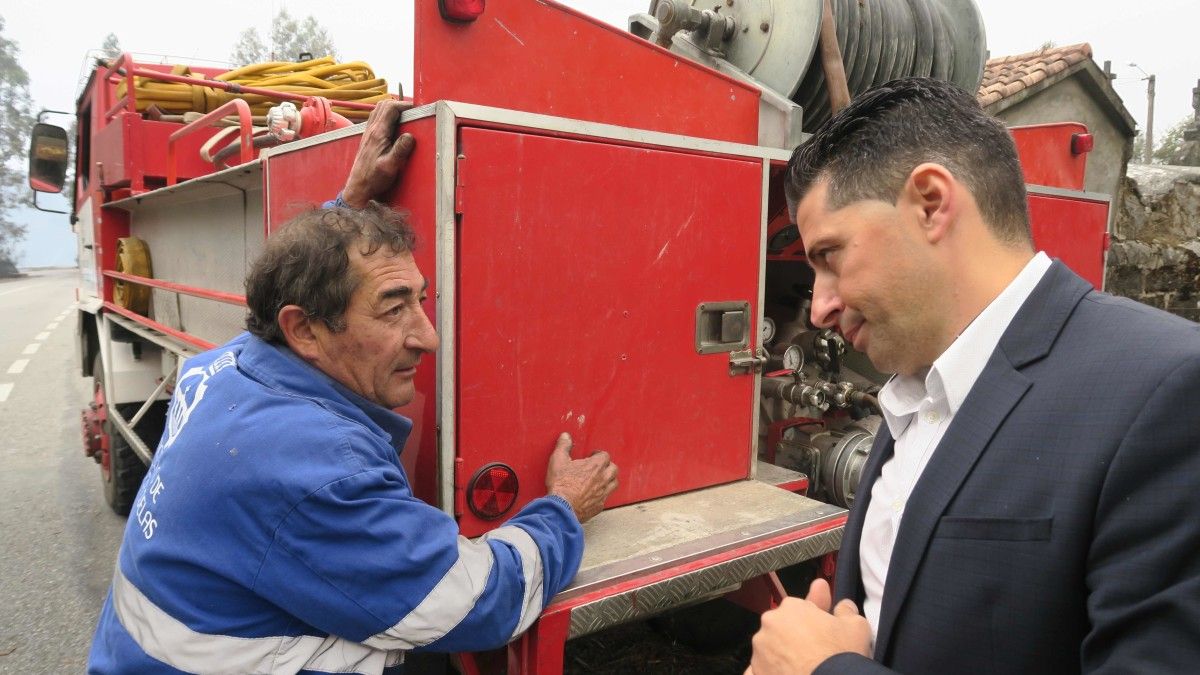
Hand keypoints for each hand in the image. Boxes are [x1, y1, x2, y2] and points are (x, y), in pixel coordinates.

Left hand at [341, 99, 414, 207]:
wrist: (358, 187)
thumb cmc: (374, 178)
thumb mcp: (390, 166)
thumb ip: (400, 150)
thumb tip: (410, 136)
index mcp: (378, 133)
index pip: (391, 108)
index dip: (404, 105)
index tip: (416, 110)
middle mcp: (371, 129)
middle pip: (383, 105)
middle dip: (399, 104)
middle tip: (411, 112)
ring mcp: (368, 133)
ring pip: (378, 110)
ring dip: (391, 109)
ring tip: (404, 117)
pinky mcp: (367, 138)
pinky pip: (376, 118)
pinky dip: (386, 116)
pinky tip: (393, 126)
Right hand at [545, 433, 617, 522]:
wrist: (562, 508)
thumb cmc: (561, 484)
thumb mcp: (558, 461)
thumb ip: (563, 446)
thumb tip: (565, 436)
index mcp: (595, 466)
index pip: (605, 455)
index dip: (599, 454)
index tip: (592, 456)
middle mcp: (603, 479)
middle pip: (614, 468)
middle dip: (607, 466)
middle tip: (598, 467)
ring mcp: (602, 493)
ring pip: (614, 483)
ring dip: (609, 479)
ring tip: (600, 479)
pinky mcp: (599, 506)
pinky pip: (606, 498)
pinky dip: (602, 494)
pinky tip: (595, 495)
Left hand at [747, 579, 870, 674]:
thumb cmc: (840, 657)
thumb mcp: (856, 627)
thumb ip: (846, 611)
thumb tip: (844, 607)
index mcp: (791, 608)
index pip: (800, 608)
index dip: (812, 619)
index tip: (821, 629)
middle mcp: (770, 626)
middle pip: (782, 628)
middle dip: (795, 636)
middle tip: (815, 650)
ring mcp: (760, 651)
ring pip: (771, 650)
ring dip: (783, 655)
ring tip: (804, 667)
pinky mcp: (756, 672)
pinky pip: (762, 670)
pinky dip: (774, 671)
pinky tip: (789, 674)